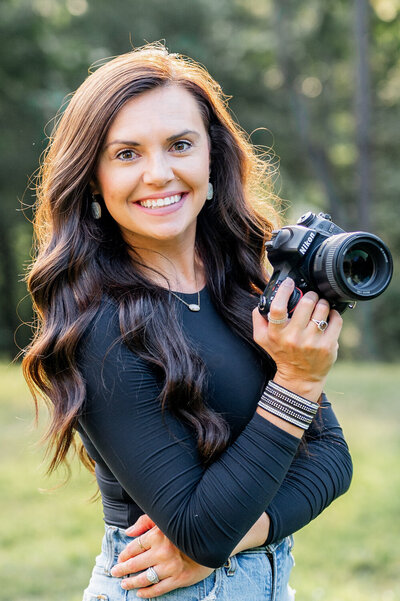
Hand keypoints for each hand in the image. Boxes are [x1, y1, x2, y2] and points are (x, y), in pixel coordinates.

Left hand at [110, 514, 213, 597]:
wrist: (212, 540)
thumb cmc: (186, 528)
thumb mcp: (165, 519)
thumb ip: (145, 523)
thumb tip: (128, 532)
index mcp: (158, 535)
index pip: (134, 547)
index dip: (124, 554)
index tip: (120, 558)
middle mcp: (162, 551)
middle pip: (135, 563)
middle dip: (122, 569)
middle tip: (114, 572)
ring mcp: (170, 567)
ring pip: (144, 578)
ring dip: (131, 583)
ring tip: (124, 584)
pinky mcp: (179, 579)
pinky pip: (158, 589)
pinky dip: (147, 593)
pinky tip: (140, 593)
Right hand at [253, 278, 342, 400]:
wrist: (299, 376)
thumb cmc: (281, 353)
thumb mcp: (262, 339)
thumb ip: (258, 318)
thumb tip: (261, 300)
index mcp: (276, 333)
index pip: (278, 307)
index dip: (284, 290)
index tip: (289, 283)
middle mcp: (294, 338)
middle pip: (306, 303)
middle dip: (309, 295)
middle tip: (310, 296)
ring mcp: (312, 342)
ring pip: (322, 308)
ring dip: (322, 303)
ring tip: (319, 306)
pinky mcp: (328, 346)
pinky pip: (336, 319)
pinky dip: (334, 314)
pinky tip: (329, 316)